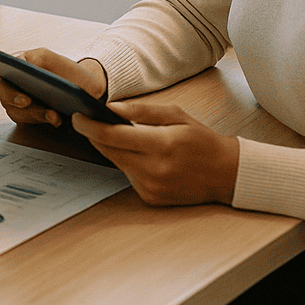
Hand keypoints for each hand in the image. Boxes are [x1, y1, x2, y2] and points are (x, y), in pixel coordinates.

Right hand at [0, 47, 107, 126]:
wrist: (87, 89)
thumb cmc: (69, 72)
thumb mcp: (55, 59)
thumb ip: (39, 58)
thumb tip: (24, 64)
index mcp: (14, 66)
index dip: (2, 89)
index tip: (23, 98)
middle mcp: (12, 83)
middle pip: (3, 98)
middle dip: (20, 104)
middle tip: (32, 104)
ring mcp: (19, 99)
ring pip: (16, 112)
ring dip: (35, 114)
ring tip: (54, 115)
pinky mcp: (28, 113)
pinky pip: (27, 120)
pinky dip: (42, 120)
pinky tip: (56, 118)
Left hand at [73, 102, 239, 205]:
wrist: (226, 174)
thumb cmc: (201, 140)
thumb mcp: (176, 115)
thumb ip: (141, 110)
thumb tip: (110, 107)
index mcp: (162, 145)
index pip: (112, 136)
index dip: (89, 126)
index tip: (77, 116)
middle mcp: (155, 169)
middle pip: (108, 151)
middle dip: (94, 135)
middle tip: (86, 121)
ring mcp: (151, 187)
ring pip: (116, 163)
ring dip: (113, 149)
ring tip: (119, 136)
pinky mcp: (150, 198)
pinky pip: (128, 175)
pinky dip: (128, 163)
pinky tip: (140, 156)